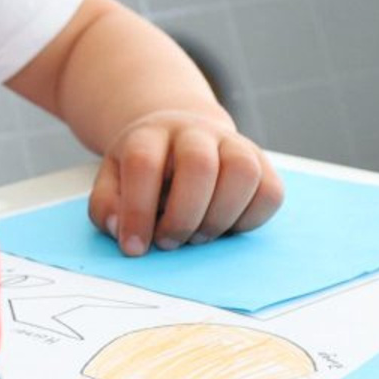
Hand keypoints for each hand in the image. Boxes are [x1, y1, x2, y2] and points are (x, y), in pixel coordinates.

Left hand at [89, 111, 282, 256]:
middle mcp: (195, 132)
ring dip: (219, 218)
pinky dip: (250, 220)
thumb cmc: (145, 168)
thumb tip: (121, 231)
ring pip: (243, 173)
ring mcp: (233, 143)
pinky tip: (224, 227)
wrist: (180, 136)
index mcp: (150, 134)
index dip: (137, 210)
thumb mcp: (112, 180)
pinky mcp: (262, 163)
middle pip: (199, 164)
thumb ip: (107, 206)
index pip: (144, 163)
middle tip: (169, 243)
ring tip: (197, 237)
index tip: (134, 247)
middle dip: (183, 216)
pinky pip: (270, 192)